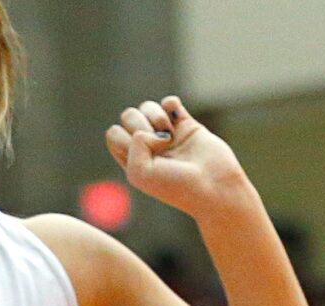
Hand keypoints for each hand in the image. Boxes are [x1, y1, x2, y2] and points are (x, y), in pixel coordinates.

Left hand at [104, 97, 246, 217]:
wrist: (211, 184)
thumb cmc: (174, 185)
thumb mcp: (140, 173)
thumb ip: (133, 146)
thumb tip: (147, 127)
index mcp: (131, 160)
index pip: (114, 134)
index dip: (122, 136)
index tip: (140, 152)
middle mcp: (146, 146)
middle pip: (128, 116)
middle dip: (138, 123)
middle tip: (157, 142)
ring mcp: (165, 134)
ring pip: (148, 107)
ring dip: (155, 115)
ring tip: (169, 135)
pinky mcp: (186, 124)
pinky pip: (169, 102)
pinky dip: (170, 105)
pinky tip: (176, 120)